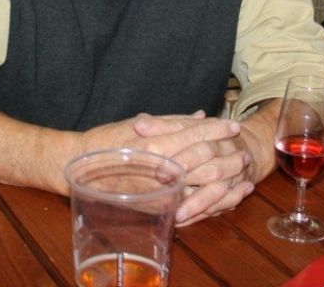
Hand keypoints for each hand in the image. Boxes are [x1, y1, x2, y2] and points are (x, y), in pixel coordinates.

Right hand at [72, 111, 251, 219]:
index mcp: (156, 145)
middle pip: (205, 160)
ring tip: (242, 170)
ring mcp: (159, 191)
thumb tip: (200, 116)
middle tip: (244, 149)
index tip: (235, 125)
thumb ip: (172, 122)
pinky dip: (213, 200)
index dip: (218, 130)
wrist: (78, 167)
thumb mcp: (138, 124)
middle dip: (228, 154)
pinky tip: (227, 195)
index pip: (196, 135)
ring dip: (227, 178)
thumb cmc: (107, 141)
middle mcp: (159, 169)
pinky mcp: (157, 208)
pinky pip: (191, 206)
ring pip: (204, 186)